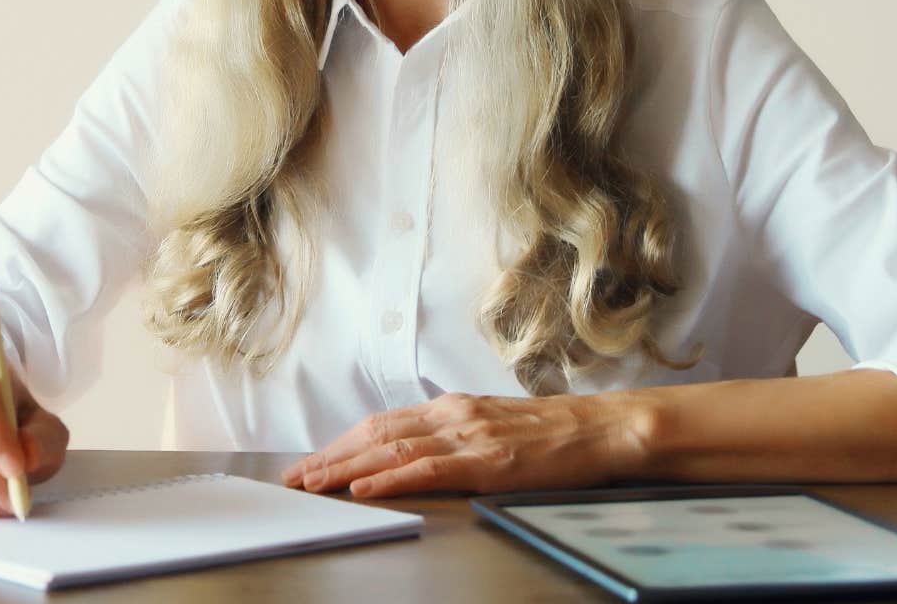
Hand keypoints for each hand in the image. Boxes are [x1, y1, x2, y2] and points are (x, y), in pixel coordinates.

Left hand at [279, 391, 651, 498]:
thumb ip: (455, 433)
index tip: (313, 461)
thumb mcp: (494, 424)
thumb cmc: (554, 433)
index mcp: (453, 406)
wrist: (600, 428)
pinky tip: (364, 489)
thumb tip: (416, 450)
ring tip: (314, 484)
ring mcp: (468, 436)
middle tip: (296, 478)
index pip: (384, 423)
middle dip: (331, 457)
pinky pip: (427, 469)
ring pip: (392, 450)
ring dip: (346, 469)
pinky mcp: (486, 461)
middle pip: (376, 435)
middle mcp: (453, 415)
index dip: (343, 443)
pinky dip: (390, 479)